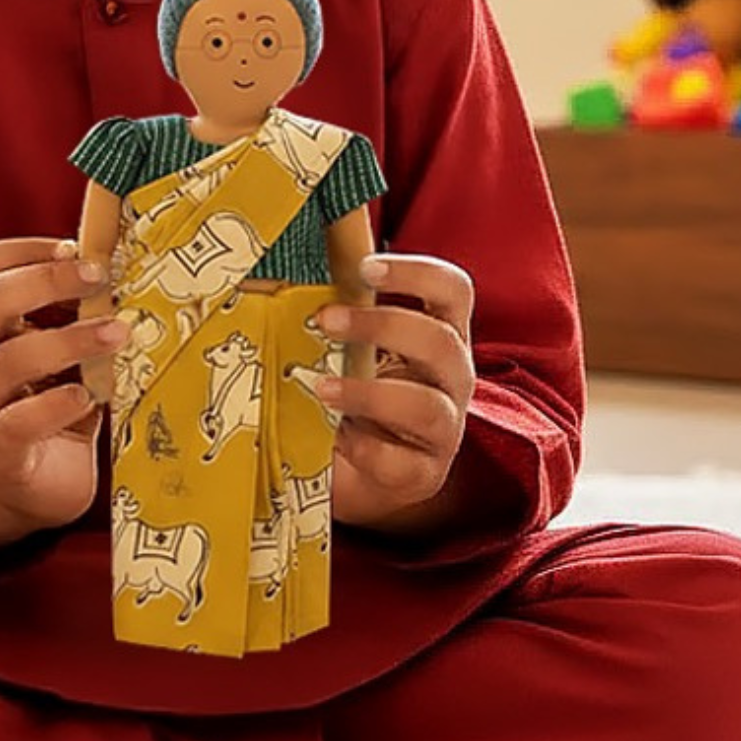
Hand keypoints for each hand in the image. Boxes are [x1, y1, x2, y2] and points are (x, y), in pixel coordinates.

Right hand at [0, 237, 127, 534]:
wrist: (36, 489)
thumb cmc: (60, 406)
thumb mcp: (68, 352)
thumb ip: (83, 313)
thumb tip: (136, 264)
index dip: (27, 249)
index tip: (77, 248)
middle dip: (46, 280)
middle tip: (100, 277)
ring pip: (8, 360)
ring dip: (68, 340)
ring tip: (117, 333)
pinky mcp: (1, 453)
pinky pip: (17, 423)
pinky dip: (53, 406)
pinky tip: (87, 396)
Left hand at [315, 254, 474, 530]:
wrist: (362, 474)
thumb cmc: (357, 397)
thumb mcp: (356, 352)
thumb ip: (342, 317)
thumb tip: (287, 266)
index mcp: (441, 335)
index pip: (452, 291)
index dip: (417, 274)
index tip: (366, 268)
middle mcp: (452, 378)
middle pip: (440, 342)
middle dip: (381, 326)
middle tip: (324, 320)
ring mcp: (444, 429)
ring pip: (426, 406)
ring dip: (368, 393)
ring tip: (320, 387)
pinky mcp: (424, 473)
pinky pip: (400, 462)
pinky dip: (363, 448)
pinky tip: (333, 438)